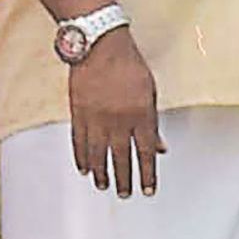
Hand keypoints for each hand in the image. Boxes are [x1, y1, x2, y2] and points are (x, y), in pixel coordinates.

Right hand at [67, 31, 162, 198]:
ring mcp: (96, 118)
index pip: (145, 153)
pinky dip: (82, 158)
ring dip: (102, 174)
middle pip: (121, 159)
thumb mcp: (150, 91)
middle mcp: (119, 120)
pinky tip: (84, 169)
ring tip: (104, 186)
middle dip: (125, 180)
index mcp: (141, 114)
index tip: (148, 189)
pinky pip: (79, 142)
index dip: (147, 174)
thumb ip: (153, 123)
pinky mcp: (78, 113)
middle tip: (125, 194)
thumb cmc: (128, 64)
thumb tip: (160, 148)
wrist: (99, 44)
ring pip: (98, 155)